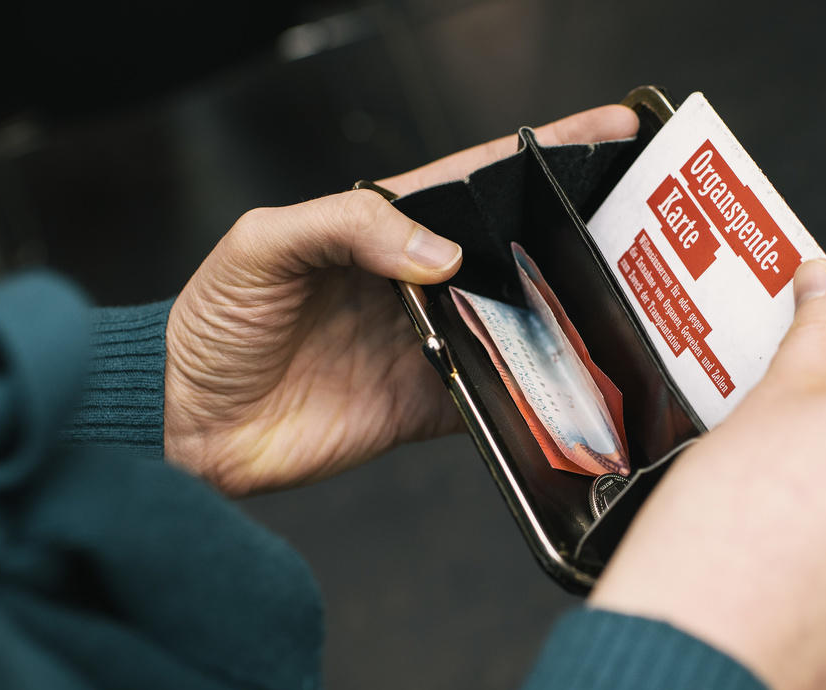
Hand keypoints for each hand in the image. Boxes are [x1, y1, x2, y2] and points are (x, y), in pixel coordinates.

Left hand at [163, 106, 639, 494]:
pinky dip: (532, 392)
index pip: (474, 178)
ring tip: (626, 294)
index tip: (607, 131)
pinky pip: (495, 396)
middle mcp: (416, 283)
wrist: (189, 422)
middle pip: (509, 250)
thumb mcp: (262, 246)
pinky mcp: (428, 405)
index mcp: (380, 229)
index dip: (541, 153)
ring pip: (516, 322)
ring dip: (564, 312)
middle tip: (636, 221)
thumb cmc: (213, 323)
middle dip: (572, 230)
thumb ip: (345, 226)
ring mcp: (429, 344)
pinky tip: (571, 380)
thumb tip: (436, 251)